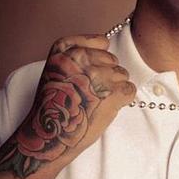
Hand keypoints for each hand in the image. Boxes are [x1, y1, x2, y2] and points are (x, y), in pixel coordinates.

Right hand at [0, 34, 134, 178]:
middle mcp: (81, 57)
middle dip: (107, 76)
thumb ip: (77, 52)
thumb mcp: (55, 68)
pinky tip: (105, 108)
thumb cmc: (54, 104)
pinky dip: (123, 100)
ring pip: (123, 74)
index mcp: (65, 48)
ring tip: (94, 102)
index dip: (99, 60)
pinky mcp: (112, 92)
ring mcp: (98, 74)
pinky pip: (130, 89)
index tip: (85, 76)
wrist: (49, 135)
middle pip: (113, 60)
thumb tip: (108, 44)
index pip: (102, 42)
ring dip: (114, 89)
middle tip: (88, 94)